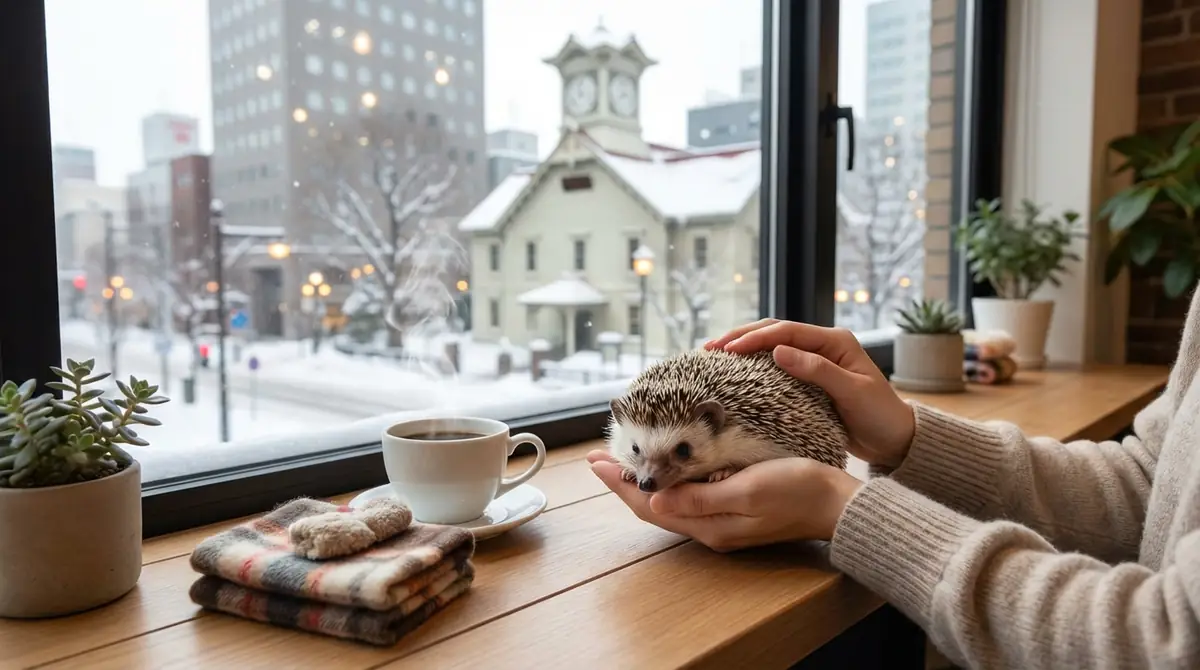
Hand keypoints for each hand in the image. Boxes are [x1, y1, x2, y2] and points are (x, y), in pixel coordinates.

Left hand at [587, 450, 863, 551]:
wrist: (836, 504)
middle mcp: (709, 527)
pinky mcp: (733, 509)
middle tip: (600, 457)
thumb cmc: (797, 490)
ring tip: (625, 459)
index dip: (620, 484)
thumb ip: (700, 498)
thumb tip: (655, 501)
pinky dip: (670, 482)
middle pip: (654, 506)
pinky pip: (688, 498)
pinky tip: (668, 467)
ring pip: (670, 502)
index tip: (595, 462)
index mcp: (708, 525)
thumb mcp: (747, 490)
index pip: (650, 505)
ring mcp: (721, 521)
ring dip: (645, 481)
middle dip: (625, 482)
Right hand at [705, 319, 915, 468]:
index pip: (786, 331)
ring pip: (772, 347)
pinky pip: (776, 367)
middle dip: (741, 337)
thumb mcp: (852, 392)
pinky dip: (753, 366)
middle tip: (710, 347)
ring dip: (744, 349)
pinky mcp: (809, 379)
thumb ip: (817, 370)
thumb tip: (778, 350)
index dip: (754, 338)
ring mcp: (815, 361)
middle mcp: (823, 345)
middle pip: (775, 332)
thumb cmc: (879, 415)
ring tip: (714, 356)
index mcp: (835, 341)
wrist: (895, 439)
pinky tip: (735, 374)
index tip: (727, 349)